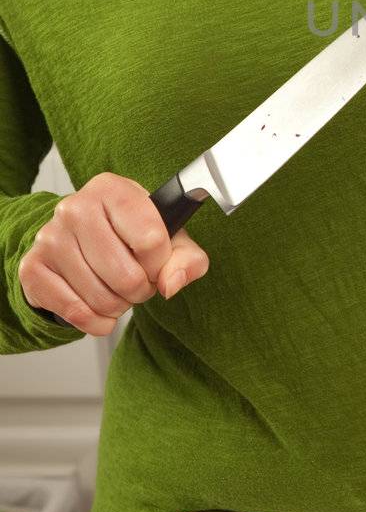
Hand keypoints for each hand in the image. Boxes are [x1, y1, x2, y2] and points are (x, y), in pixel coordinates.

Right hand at [18, 173, 210, 334]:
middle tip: (136, 282)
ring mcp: (50, 238)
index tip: (155, 263)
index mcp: (113, 190)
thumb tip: (171, 284)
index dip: (160, 263)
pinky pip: (74, 312)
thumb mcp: (170, 239)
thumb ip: (187, 259)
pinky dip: (95, 321)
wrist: (81, 241)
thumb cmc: (130, 236)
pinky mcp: (32, 268)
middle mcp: (75, 207)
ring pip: (101, 298)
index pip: (152, 239)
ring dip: (118, 306)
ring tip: (116, 290)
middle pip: (127, 276)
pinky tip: (98, 308)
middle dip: (140, 290)